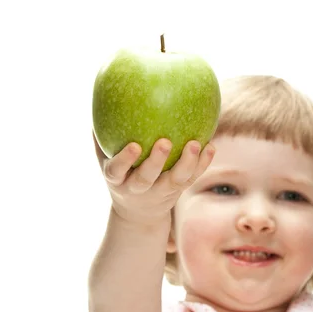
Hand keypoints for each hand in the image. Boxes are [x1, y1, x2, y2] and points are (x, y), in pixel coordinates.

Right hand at [93, 133, 214, 226]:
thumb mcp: (106, 160)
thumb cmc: (121, 174)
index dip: (124, 160)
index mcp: (117, 180)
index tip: (134, 146)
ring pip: (175, 180)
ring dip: (186, 163)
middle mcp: (138, 188)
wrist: (139, 212)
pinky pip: (191, 178)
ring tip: (195, 144)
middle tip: (165, 142)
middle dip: (156, 161)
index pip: (116, 171)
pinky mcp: (178, 191)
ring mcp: (160, 191)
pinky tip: (211, 146)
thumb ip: (102, 137)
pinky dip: (202, 164)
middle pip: (147, 178)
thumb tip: (101, 99)